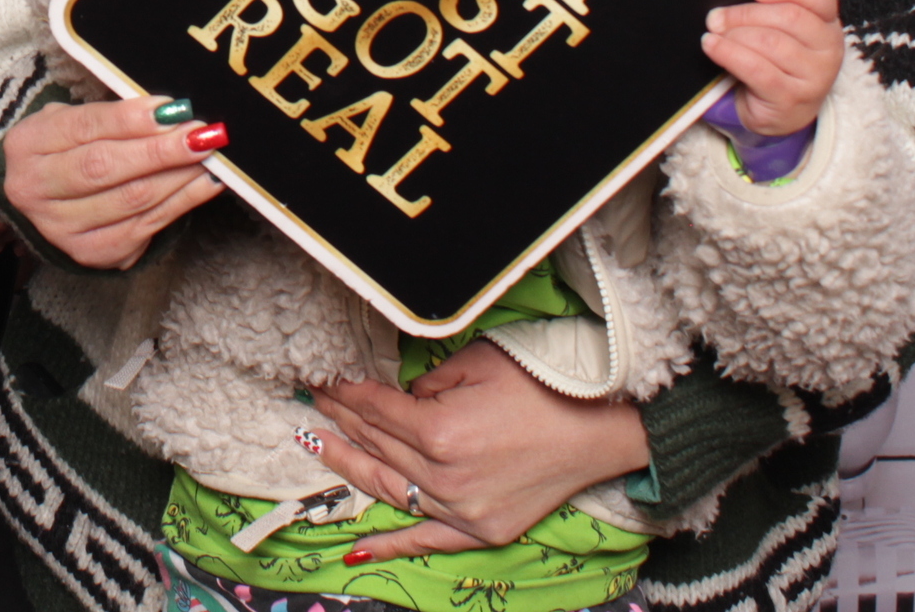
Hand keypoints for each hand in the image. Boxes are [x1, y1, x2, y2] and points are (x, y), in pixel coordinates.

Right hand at [0, 97, 225, 270]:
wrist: (41, 202)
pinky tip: (204, 184)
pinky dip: (181, 203)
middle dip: (160, 150)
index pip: (84, 127)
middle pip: (105, 167)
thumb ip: (112, 116)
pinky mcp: (91, 253)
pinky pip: (144, 226)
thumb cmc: (64, 150)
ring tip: (209, 155)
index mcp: (28, 145)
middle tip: (201, 134)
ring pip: (131, 200)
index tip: (172, 109)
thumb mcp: (70, 121)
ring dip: (178, 176)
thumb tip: (170, 113)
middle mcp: (35, 189)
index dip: (130, 120)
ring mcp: (61, 228)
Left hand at [307, 340, 650, 560]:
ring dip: (350, 468)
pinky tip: (356, 551)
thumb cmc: (541, 387)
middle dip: (342, 420)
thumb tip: (402, 398)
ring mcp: (462, 511)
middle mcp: (445, 477)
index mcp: (440, 431)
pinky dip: (390, 546)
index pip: (376, 410)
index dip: (346, 393)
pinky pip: (425, 541)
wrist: (598, 431)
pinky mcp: (481, 532)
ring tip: (318, 448)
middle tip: (316, 403)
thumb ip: (428, 383)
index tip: (324, 381)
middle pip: (378, 445)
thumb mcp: (477, 364)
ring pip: (391, 488)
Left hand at [702, 0, 844, 136]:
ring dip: (734, 35)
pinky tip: (712, 46)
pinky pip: (757, 69)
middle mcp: (829, 50)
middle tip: (716, 17)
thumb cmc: (775, 61)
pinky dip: (729, 54)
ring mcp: (815, 78)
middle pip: (790, 17)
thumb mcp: (779, 31)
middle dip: (745, 14)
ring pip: (771, 43)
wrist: (778, 111)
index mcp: (828, 24)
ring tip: (713, 34)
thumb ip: (769, 8)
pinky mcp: (792, 99)